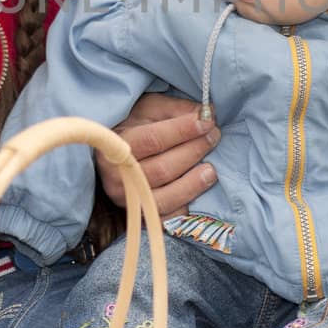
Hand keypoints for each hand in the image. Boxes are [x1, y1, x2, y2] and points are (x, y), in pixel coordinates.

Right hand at [98, 92, 219, 216]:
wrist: (113, 152)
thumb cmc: (133, 125)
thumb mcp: (149, 108)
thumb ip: (176, 110)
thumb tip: (207, 113)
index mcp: (116, 145)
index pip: (153, 140)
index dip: (182, 131)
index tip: (207, 121)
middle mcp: (117, 176)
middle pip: (162, 169)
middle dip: (193, 152)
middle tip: (214, 136)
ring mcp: (128, 199)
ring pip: (165, 197)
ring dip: (193, 184)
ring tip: (212, 169)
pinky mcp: (139, 215)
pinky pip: (166, 218)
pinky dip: (184, 207)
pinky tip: (199, 192)